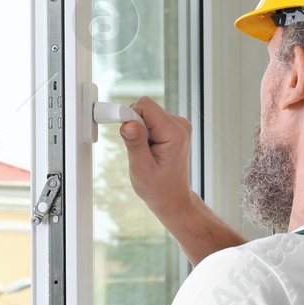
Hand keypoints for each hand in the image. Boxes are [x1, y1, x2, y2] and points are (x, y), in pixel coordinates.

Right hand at [120, 97, 193, 222]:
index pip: (146, 106)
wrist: (173, 198)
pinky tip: (149, 149)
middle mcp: (180, 125)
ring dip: (139, 131)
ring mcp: (178, 126)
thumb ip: (135, 144)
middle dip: (135, 125)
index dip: (129, 116)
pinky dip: (144, 133)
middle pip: (146, 108)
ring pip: (147, 113)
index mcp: (176, 133)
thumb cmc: (159, 188)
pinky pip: (150, 120)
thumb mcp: (141, 169)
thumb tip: (127, 123)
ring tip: (145, 152)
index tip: (122, 132)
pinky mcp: (173, 128)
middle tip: (137, 149)